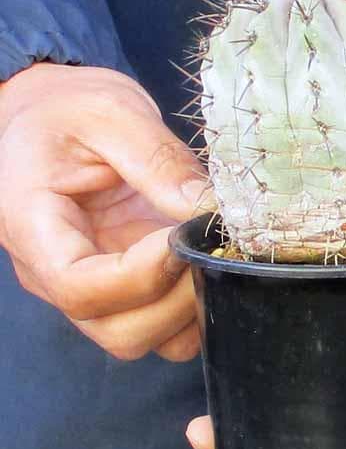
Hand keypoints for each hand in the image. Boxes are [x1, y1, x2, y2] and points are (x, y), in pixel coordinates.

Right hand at [0, 63, 209, 360]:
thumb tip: (206, 208)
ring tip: (209, 256)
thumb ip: (159, 159)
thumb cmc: (65, 110)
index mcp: (33, 227)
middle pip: (116, 331)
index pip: (79, 286)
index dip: (142, 275)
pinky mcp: (121, 288)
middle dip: (175, 301)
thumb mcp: (110, 112)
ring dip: (187, 312)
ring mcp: (91, 286)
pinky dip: (192, 312)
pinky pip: (159, 328)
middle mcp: (55, 273)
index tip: (181, 237)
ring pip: (141, 338)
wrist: (47, 116)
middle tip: (207, 249)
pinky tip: (206, 266)